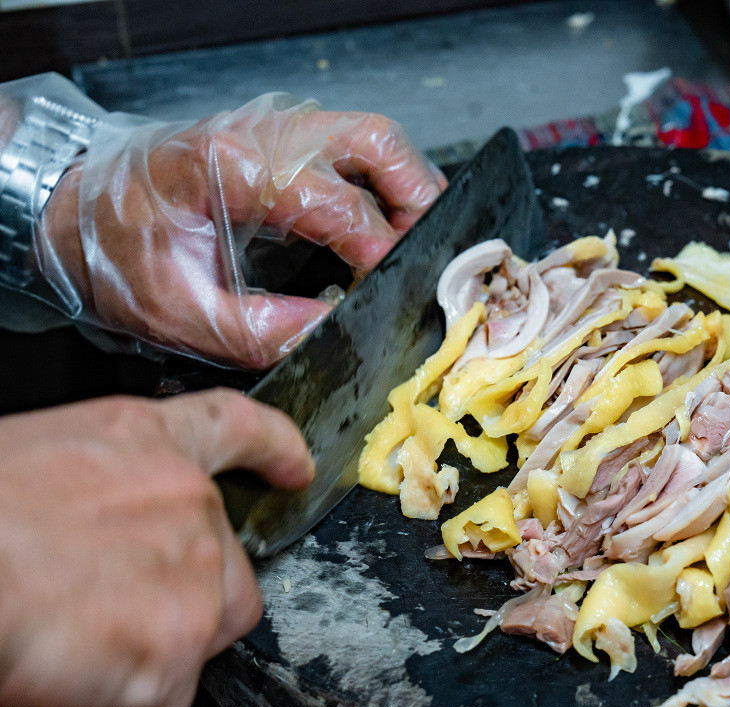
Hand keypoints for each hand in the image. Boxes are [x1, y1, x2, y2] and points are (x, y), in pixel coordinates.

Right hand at [0, 389, 312, 706]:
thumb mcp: (33, 460)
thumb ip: (95, 494)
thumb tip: (85, 541)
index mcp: (141, 441)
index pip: (234, 431)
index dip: (274, 449)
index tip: (295, 470)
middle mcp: (184, 502)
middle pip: (231, 569)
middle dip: (184, 610)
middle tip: (110, 627)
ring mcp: (192, 574)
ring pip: (202, 641)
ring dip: (147, 670)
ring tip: (69, 680)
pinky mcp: (175, 644)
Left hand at [38, 96, 445, 368]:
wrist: (79, 216)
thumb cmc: (121, 257)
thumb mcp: (180, 314)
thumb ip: (259, 331)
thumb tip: (331, 333)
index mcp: (233, 167)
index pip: (339, 202)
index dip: (379, 251)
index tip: (395, 291)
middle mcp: (262, 134)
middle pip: (375, 142)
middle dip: (417, 199)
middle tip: (429, 255)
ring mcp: (275, 129)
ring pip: (374, 136)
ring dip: (409, 186)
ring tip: (417, 243)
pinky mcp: (282, 140)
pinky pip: (354, 146)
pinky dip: (385, 182)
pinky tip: (386, 225)